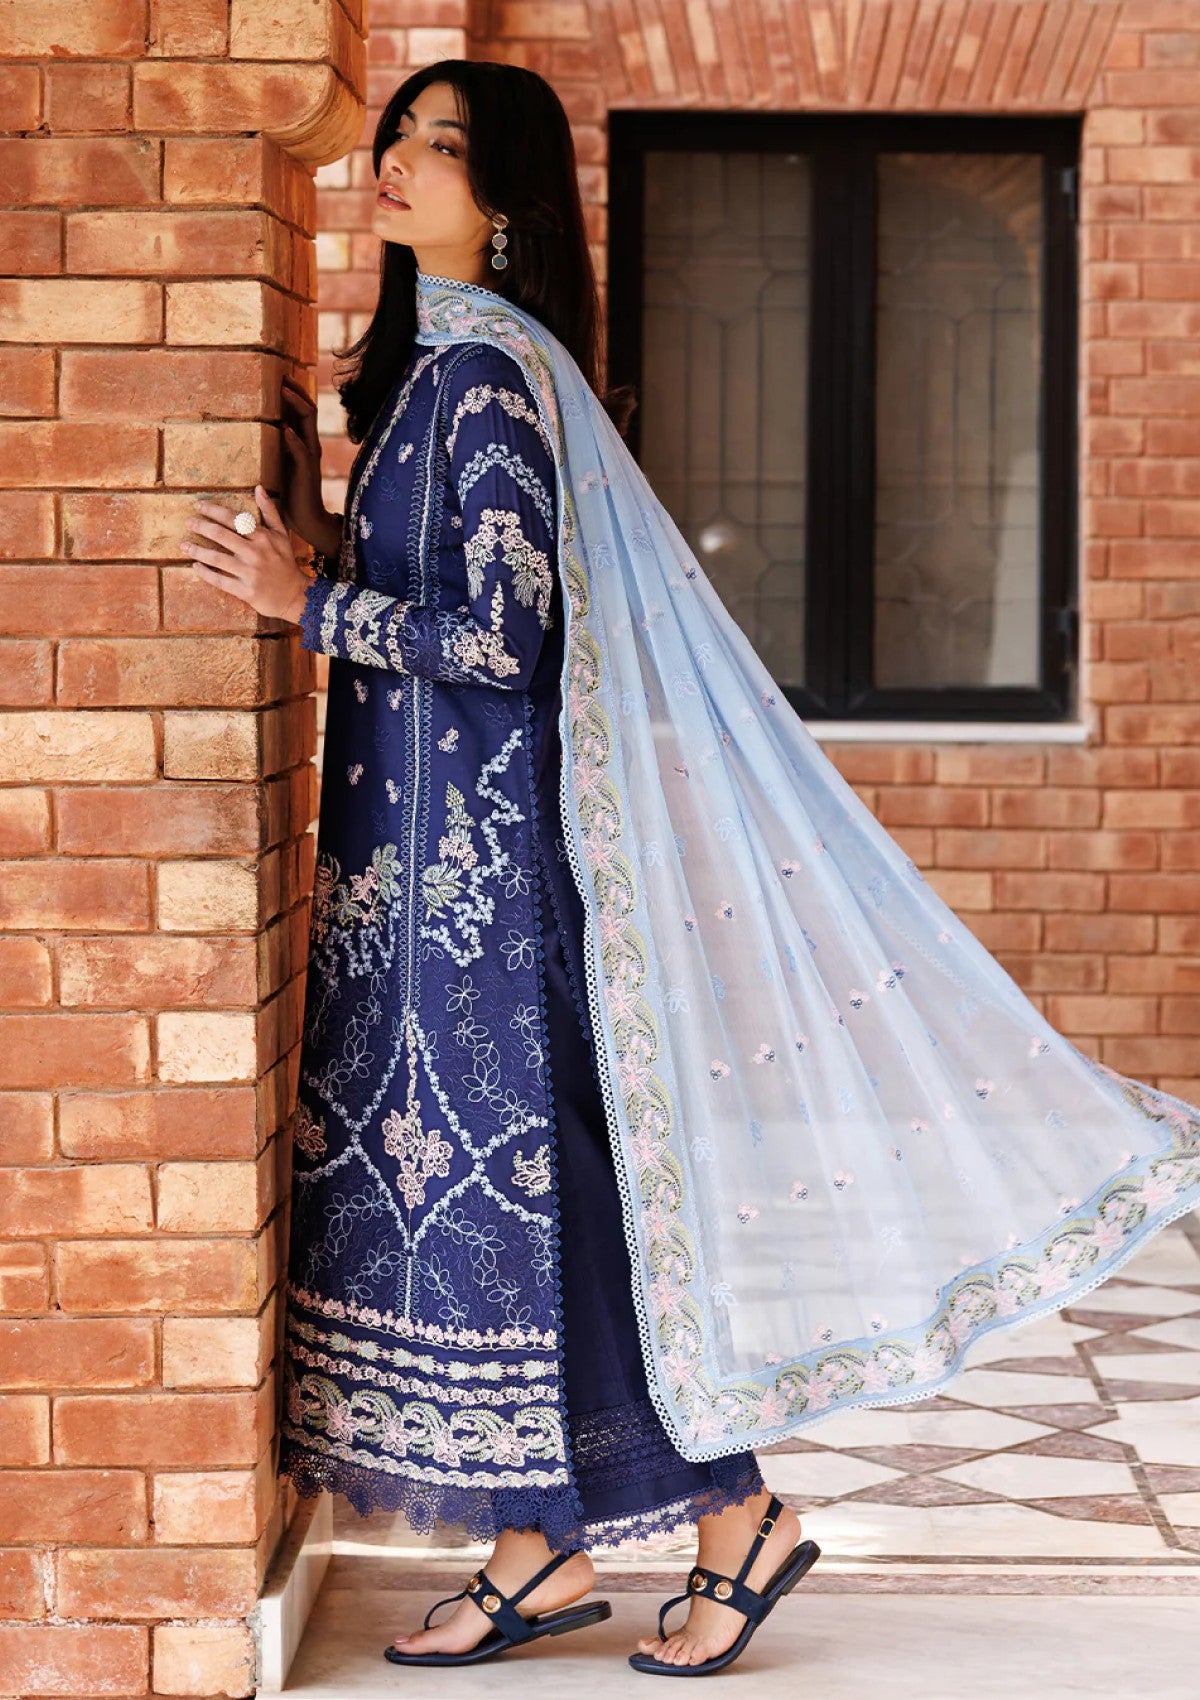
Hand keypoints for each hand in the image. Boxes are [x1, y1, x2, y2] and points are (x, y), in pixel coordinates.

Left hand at [181, 486, 310, 623]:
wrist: (294, 595)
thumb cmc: (285, 562)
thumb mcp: (282, 535)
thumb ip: (269, 511)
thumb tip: (259, 488)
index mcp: (263, 537)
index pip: (233, 519)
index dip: (213, 511)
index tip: (199, 506)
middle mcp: (255, 553)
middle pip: (221, 535)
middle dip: (201, 527)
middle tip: (189, 523)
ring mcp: (250, 573)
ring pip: (217, 558)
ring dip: (197, 551)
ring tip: (184, 545)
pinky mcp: (245, 591)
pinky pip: (220, 581)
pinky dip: (205, 573)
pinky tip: (195, 566)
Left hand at [281, 377, 339, 553]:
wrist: (306, 520)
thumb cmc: (289, 497)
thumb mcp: (278, 468)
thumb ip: (272, 452)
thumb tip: (254, 437)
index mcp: (302, 444)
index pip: (302, 411)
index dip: (293, 393)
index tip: (280, 377)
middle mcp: (310, 446)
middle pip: (307, 410)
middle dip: (295, 391)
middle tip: (282, 375)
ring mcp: (310, 457)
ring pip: (308, 423)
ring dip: (295, 405)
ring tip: (283, 391)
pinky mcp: (307, 471)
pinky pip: (302, 451)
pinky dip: (293, 438)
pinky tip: (284, 429)